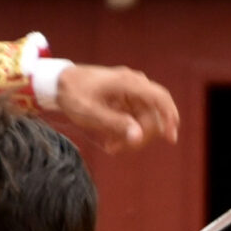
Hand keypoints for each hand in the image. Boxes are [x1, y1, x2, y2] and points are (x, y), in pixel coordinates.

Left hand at [54, 65, 179, 152]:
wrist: (59, 82)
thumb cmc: (72, 95)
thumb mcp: (90, 113)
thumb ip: (115, 123)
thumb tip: (139, 136)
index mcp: (128, 83)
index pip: (160, 98)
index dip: (169, 117)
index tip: (171, 138)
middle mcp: (134, 83)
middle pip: (153, 113)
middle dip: (141, 135)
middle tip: (118, 149)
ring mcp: (131, 90)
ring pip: (144, 117)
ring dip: (132, 135)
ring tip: (110, 147)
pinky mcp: (126, 97)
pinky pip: (135, 117)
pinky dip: (126, 131)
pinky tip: (111, 141)